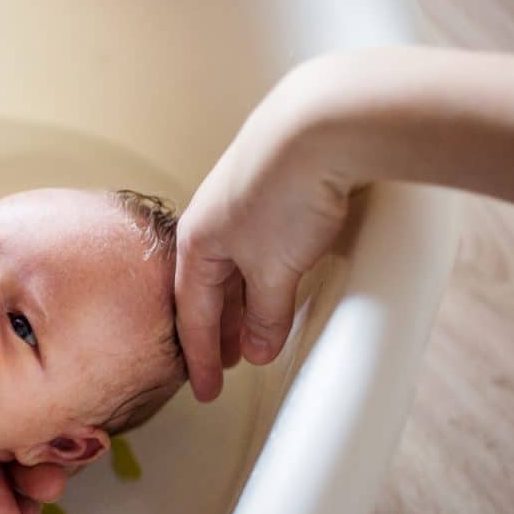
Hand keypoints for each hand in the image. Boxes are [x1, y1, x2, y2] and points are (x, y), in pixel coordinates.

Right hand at [175, 56, 358, 399]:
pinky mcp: (276, 183)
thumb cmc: (284, 193)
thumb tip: (260, 347)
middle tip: (231, 362)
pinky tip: (283, 278)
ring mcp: (243, 199)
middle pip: (211, 287)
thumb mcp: (273, 270)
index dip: (201, 357)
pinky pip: (262, 242)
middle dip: (221, 328)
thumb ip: (266, 315)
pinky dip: (268, 271)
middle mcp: (212, 219)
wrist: (321, 124)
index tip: (208, 390)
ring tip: (260, 329)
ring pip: (238, 264)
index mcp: (197, 242)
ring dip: (247, 301)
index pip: (192, 313)